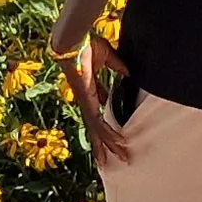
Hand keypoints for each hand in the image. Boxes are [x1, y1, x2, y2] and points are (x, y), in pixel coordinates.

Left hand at [63, 35, 131, 165]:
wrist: (73, 40)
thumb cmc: (86, 45)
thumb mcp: (107, 57)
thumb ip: (117, 67)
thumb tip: (128, 74)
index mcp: (89, 92)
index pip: (97, 115)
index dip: (104, 127)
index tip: (114, 138)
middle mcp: (86, 101)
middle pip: (95, 128)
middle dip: (103, 145)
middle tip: (110, 161)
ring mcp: (85, 102)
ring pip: (97, 130)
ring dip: (108, 145)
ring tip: (118, 159)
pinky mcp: (87, 100)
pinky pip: (99, 121)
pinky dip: (108, 133)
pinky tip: (117, 142)